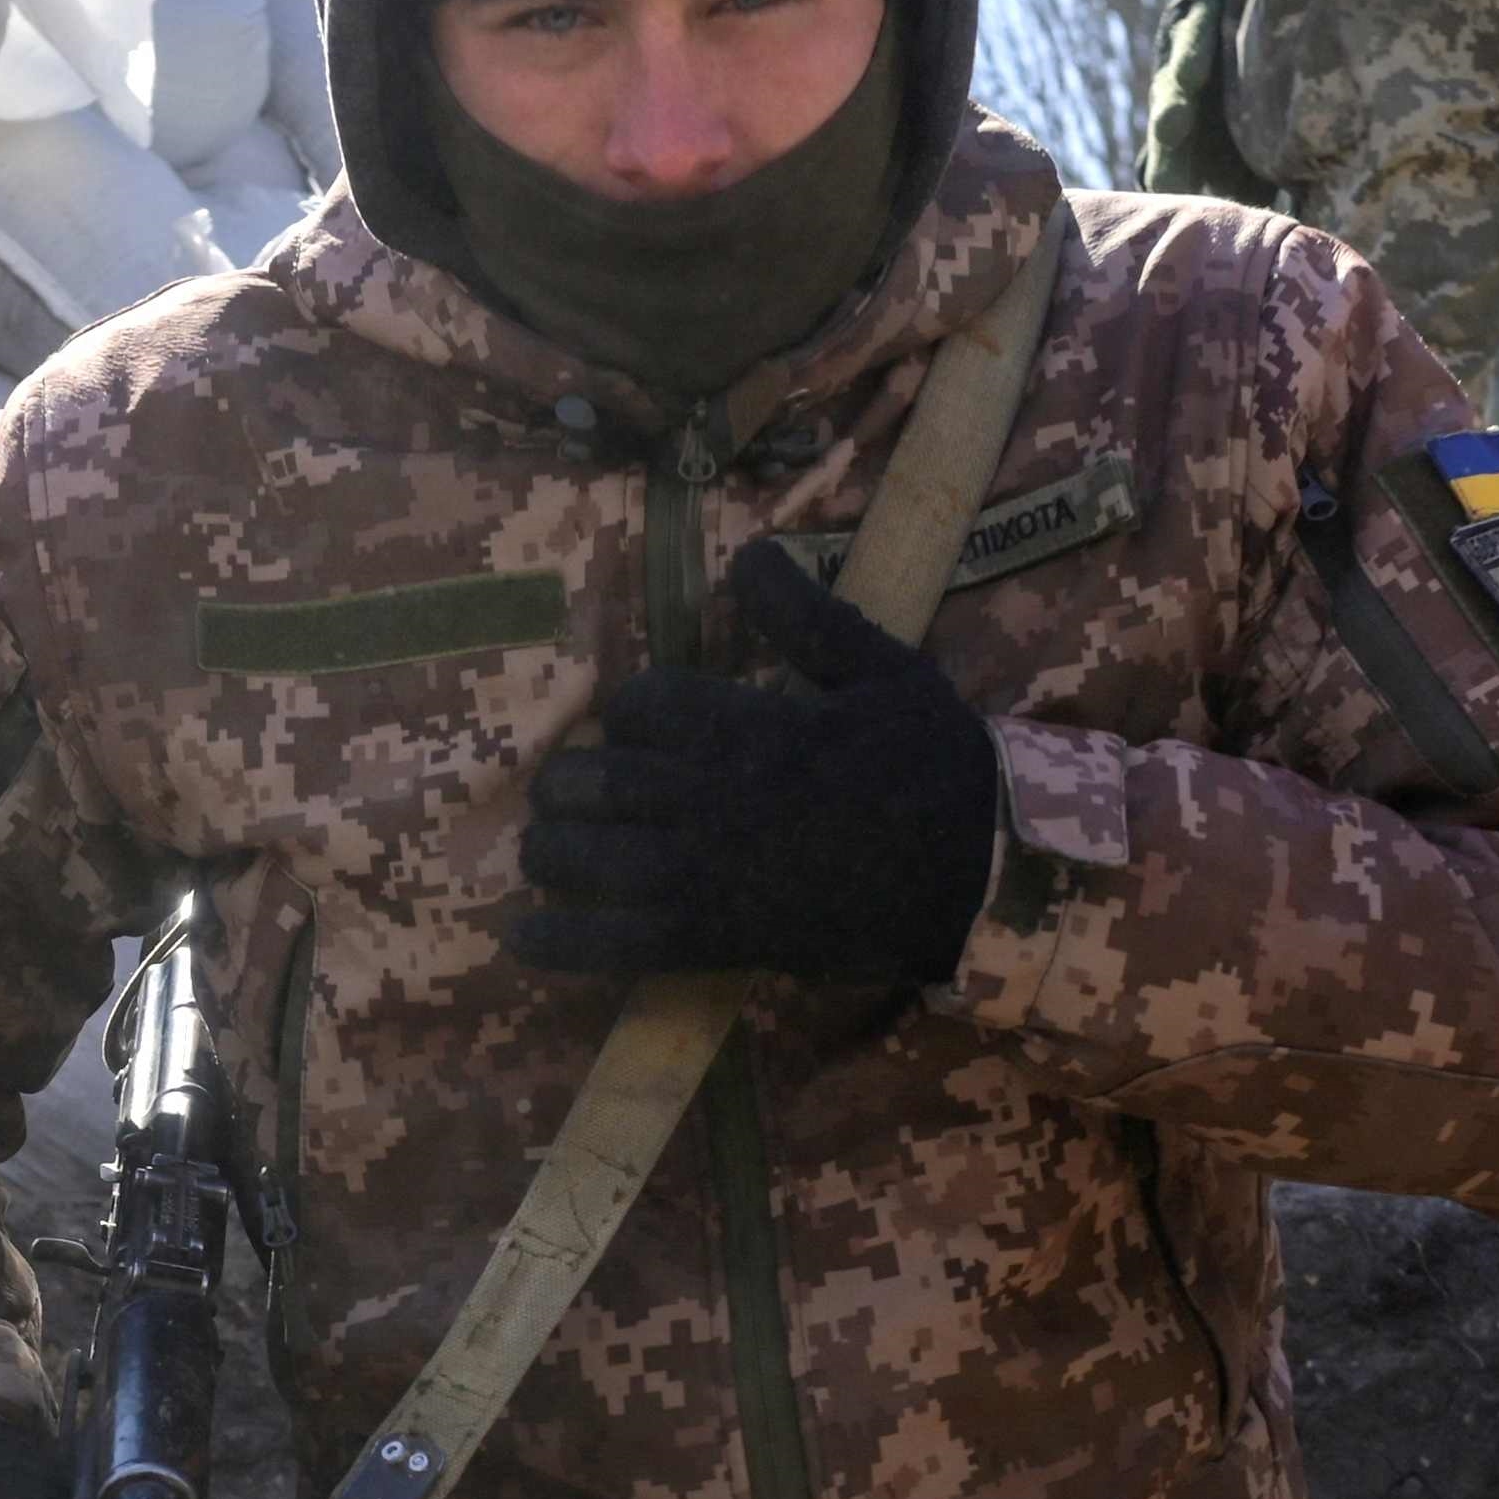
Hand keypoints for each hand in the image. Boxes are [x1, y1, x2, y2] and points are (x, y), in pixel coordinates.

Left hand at [514, 540, 1002, 988]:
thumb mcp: (883, 669)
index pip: (642, 705)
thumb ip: (806, 615)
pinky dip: (558, 944)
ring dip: (552, 852)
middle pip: (594, 780)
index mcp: (750, 725)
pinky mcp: (715, 939)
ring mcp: (708, 874)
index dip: (630, 712)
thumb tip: (746, 553)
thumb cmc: (935, 766)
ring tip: (549, 850)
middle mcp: (713, 797)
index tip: (642, 727)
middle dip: (569, 784)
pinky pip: (613, 945)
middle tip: (569, 793)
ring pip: (585, 858)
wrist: (976, 874)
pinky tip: (521, 937)